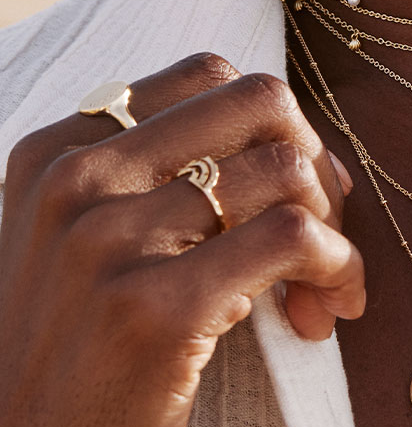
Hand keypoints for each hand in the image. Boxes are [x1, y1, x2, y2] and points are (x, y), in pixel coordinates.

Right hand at [0, 52, 365, 426]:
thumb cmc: (87, 349)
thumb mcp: (97, 239)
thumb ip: (172, 175)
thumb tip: (309, 151)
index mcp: (59, 150)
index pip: (207, 76)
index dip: (272, 124)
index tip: (294, 185)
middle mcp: (74, 182)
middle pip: (258, 100)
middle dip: (312, 156)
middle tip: (323, 223)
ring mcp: (107, 243)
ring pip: (285, 168)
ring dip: (333, 226)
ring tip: (323, 286)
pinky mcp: (154, 310)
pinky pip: (293, 237)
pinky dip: (338, 265)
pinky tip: (330, 305)